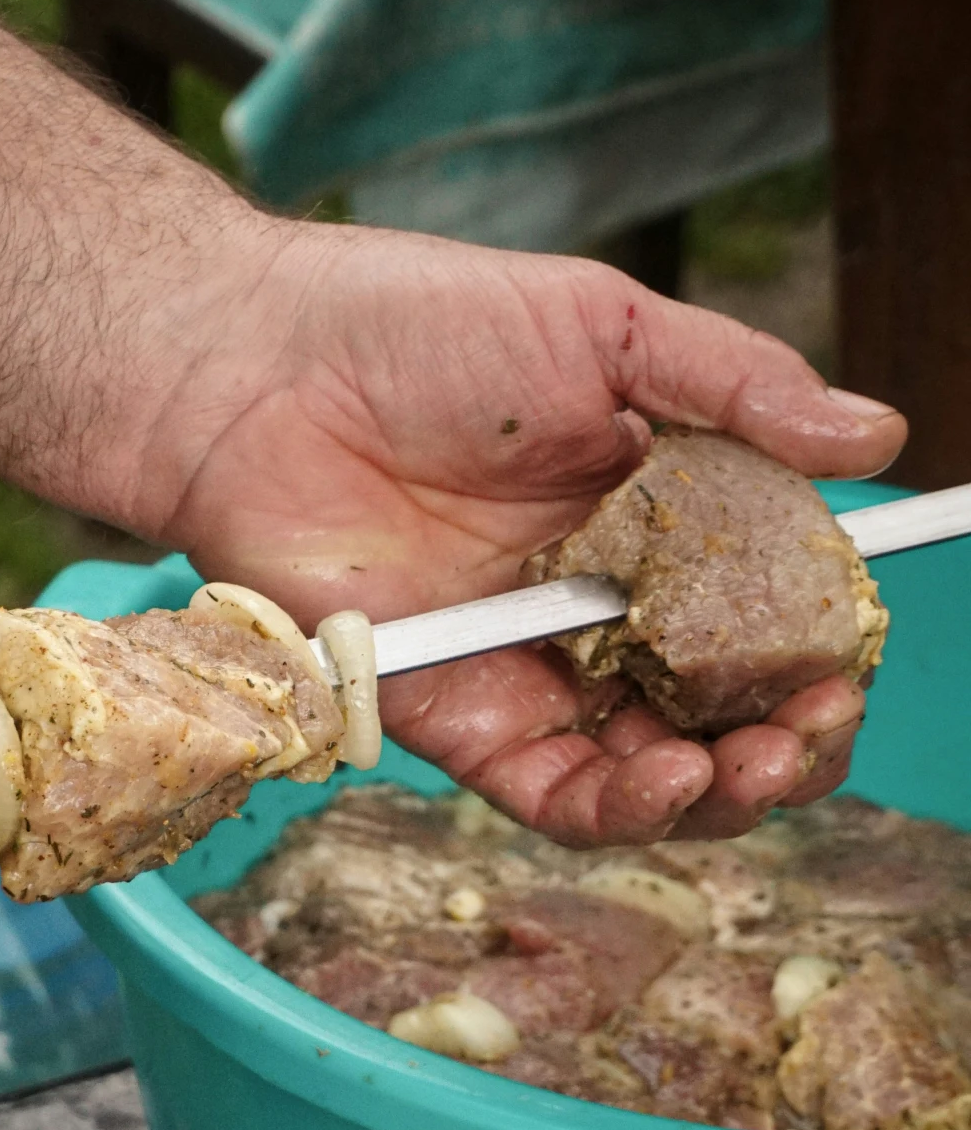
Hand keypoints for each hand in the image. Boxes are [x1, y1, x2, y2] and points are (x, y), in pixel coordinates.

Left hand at [153, 227, 903, 846]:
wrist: (252, 372)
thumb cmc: (413, 326)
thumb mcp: (603, 328)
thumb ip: (736, 387)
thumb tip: (876, 435)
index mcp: (654, 515)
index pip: (766, 609)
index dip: (819, 649)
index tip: (847, 660)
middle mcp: (602, 604)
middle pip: (724, 707)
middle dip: (791, 738)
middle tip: (812, 728)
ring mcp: (530, 665)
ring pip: (650, 768)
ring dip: (722, 789)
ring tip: (756, 766)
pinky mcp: (455, 715)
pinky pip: (551, 791)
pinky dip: (619, 804)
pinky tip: (666, 779)